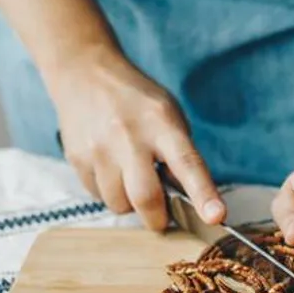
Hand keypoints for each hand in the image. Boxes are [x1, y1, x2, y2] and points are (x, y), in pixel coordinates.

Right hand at [49, 46, 225, 230]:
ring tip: (132, 179)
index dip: (203, 194)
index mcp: (162, 124)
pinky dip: (110, 193)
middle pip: (145, 197)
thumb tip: (187, 202)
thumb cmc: (138, 103)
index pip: (187, 164)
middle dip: (157, 218)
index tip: (216, 217)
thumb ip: (180, 155)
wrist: (85, 74)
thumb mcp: (169, 117)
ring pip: (119, 203)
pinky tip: (112, 170)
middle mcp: (129, 136)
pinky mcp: (77, 159)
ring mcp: (99, 149)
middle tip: (162, 218)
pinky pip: (98, 196)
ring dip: (131, 204)